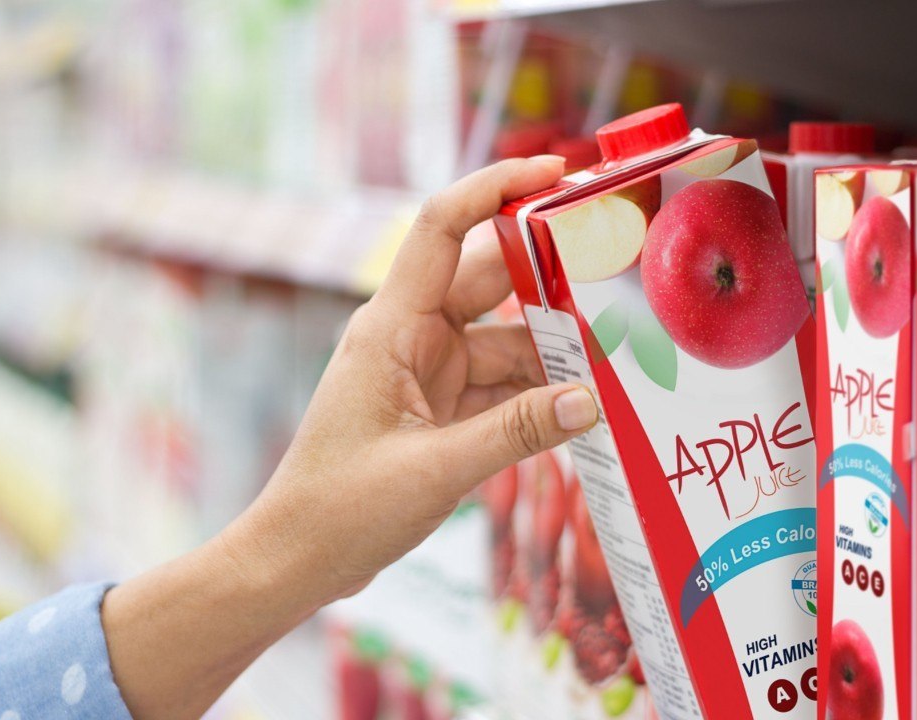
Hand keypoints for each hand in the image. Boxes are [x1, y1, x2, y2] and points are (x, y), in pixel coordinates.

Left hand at [245, 155, 599, 600]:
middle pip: (490, 281)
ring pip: (505, 340)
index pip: (442, 228)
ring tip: (620, 360)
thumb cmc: (341, 510)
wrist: (296, 559)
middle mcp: (410, 337)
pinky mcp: (439, 408)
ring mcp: (426, 372)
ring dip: (554, 351)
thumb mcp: (435, 471)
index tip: (553, 173)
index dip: (495, 188)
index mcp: (391, 328)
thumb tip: (592, 399)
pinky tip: (584, 407)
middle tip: (621, 270)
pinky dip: (538, 394)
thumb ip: (517, 433)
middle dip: (552, 276)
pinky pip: (500, 385)